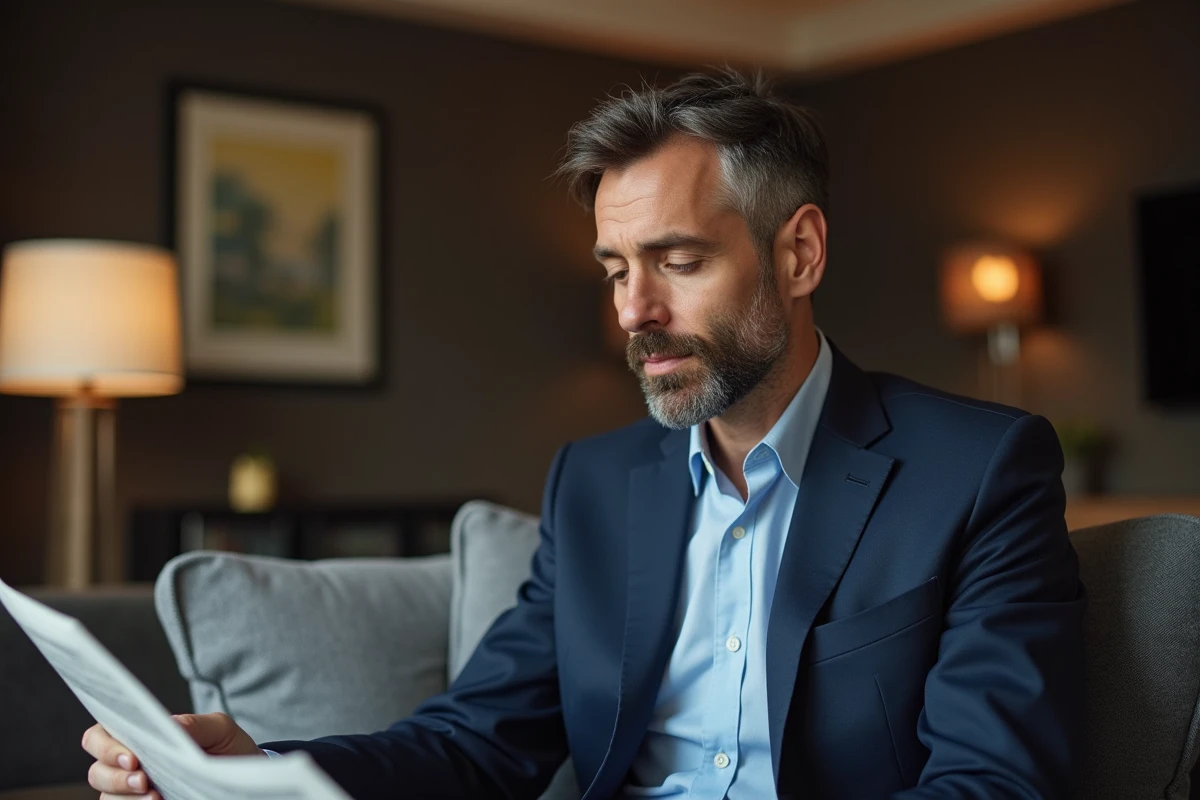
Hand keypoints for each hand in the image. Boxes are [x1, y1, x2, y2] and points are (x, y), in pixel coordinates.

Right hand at [83, 712, 264, 796]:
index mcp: (139, 737)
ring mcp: (132, 792)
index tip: (132, 757)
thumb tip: (169, 725)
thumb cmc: (227, 748)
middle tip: (143, 780)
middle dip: (115, 777)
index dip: (106, 746)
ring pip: (107, 798)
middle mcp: (128, 765)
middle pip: (98, 772)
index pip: (100, 737)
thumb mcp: (220, 730)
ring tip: (156, 797)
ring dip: (125, 798)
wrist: (243, 779)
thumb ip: (194, 724)